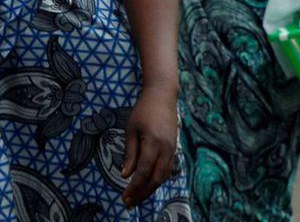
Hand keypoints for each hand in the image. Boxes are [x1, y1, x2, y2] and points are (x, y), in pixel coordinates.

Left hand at [121, 86, 177, 207]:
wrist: (163, 96)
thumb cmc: (143, 111)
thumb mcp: (131, 129)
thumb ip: (130, 153)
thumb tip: (125, 175)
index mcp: (153, 143)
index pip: (143, 172)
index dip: (134, 187)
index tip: (124, 197)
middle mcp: (166, 149)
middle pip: (155, 179)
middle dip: (142, 193)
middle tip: (129, 203)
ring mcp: (172, 150)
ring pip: (163, 177)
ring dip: (150, 189)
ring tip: (137, 197)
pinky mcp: (174, 149)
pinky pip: (167, 170)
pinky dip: (157, 180)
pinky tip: (148, 185)